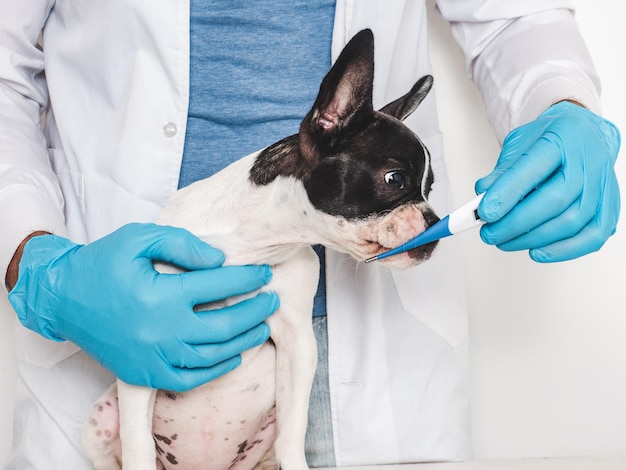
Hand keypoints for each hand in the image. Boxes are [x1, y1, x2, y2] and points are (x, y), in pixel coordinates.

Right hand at [8, 223, 278, 390]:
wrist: (63, 298)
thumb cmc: (102, 263)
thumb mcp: (138, 238)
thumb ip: (181, 244)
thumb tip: (219, 260)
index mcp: (159, 295)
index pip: (217, 286)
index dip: (246, 279)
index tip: (263, 273)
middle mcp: (159, 331)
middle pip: (223, 326)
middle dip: (254, 312)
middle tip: (271, 300)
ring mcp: (152, 357)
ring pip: (211, 357)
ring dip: (243, 342)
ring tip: (261, 327)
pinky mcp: (144, 373)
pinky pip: (189, 379)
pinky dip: (215, 371)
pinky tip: (233, 356)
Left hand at [475, 101, 620, 261]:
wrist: (583, 134)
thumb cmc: (550, 140)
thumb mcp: (520, 143)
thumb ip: (502, 171)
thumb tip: (483, 196)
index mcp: (562, 137)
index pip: (533, 169)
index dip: (507, 194)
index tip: (484, 213)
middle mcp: (588, 160)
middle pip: (554, 200)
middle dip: (515, 223)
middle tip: (489, 233)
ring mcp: (603, 184)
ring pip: (571, 222)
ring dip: (532, 239)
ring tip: (505, 241)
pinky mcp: (610, 206)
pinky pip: (592, 237)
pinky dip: (562, 250)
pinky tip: (536, 251)